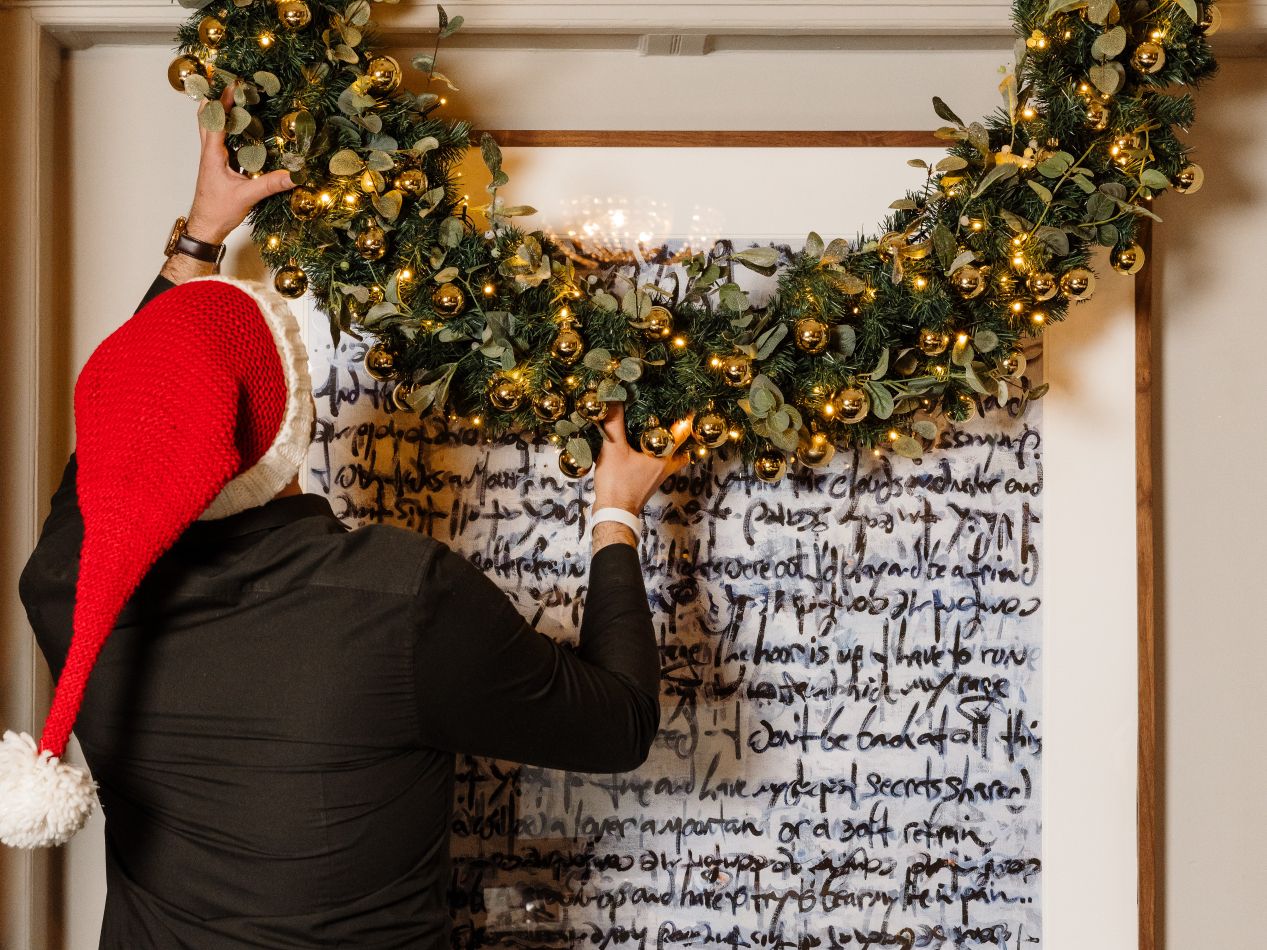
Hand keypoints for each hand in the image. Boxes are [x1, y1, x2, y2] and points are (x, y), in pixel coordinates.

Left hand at [185, 81, 295, 244]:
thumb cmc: (218, 211)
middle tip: (230, 85)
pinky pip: (220, 141)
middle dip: (216, 99)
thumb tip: (294, 175)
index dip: (223, 101)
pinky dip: (228, 130)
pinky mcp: (216, 166)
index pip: (216, 120)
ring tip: (236, 100)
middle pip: (207, 118)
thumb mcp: (247, 196)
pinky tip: (243, 131)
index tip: (234, 84)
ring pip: (212, 129)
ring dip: (221, 113)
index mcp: (212, 154)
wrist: (205, 227)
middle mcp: (209, 152)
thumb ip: (270, 184)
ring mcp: (211, 159)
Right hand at [592, 402, 693, 514]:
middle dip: (680, 435)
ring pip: (671, 459)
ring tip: (659, 433)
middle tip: (676, 419)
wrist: (613, 513)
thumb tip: (613, 398)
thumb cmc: (617, 483)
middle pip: (682, 448)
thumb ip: (614, 423)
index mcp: (663, 457)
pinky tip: (642, 450)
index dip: (686, 417)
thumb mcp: (613, 449)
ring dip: (668, 447)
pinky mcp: (648, 483)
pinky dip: (655, 456)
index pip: (681, 433)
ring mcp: (658, 477)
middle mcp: (665, 467)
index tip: (689, 404)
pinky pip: (658, 465)